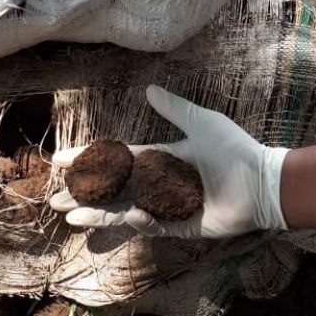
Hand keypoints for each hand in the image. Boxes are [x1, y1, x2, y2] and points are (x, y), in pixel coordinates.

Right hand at [48, 85, 289, 238]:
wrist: (261, 181)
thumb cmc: (234, 149)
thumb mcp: (201, 122)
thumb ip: (174, 109)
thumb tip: (149, 89)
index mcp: (163, 159)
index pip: (118, 160)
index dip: (91, 160)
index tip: (62, 160)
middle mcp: (161, 184)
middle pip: (115, 190)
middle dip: (85, 194)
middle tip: (54, 199)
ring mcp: (169, 207)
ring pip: (125, 211)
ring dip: (99, 213)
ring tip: (71, 216)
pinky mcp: (181, 226)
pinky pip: (153, 225)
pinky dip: (140, 220)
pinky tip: (130, 214)